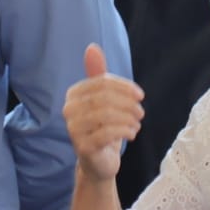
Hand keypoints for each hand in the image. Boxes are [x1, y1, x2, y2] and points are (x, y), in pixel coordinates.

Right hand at [62, 43, 142, 183]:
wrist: (99, 161)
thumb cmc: (102, 126)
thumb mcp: (104, 99)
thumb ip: (98, 74)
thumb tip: (92, 47)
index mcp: (73, 94)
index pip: (102, 82)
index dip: (124, 87)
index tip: (140, 95)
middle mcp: (68, 110)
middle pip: (104, 98)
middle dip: (128, 104)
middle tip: (140, 112)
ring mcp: (73, 129)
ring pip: (106, 115)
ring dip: (128, 118)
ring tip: (136, 123)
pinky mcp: (82, 147)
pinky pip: (107, 133)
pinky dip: (125, 131)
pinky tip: (132, 134)